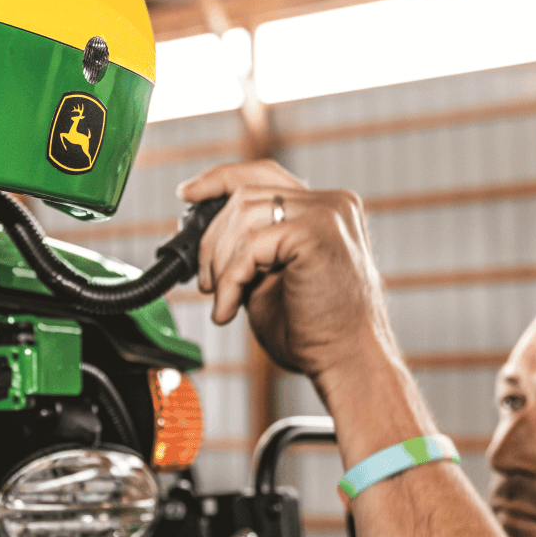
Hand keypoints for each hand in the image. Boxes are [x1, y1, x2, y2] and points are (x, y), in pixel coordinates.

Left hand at [177, 160, 391, 381]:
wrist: (348, 363)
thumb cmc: (314, 331)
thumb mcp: (270, 277)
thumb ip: (247, 247)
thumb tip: (202, 233)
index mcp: (323, 209)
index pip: (261, 174)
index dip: (219, 180)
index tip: (187, 194)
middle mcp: (332, 203)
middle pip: (244, 194)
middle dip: (211, 238)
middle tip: (205, 281)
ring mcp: (328, 213)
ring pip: (243, 215)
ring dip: (220, 263)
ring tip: (223, 300)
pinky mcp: (317, 233)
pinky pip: (251, 245)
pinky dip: (231, 278)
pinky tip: (230, 308)